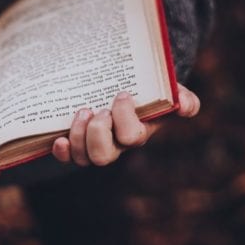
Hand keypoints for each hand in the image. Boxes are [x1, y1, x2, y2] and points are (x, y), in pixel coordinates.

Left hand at [51, 84, 200, 166]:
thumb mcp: (169, 89)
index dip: (124, 118)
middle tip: (98, 111)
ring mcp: (95, 146)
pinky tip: (59, 139)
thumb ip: (183, 97)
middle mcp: (116, 145)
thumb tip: (185, 106)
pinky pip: (67, 157)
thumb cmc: (148, 90)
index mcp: (137, 132)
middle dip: (97, 133)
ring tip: (82, 111)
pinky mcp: (77, 142)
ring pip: (83, 158)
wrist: (127, 86)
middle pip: (103, 156)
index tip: (122, 94)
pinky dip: (62, 151)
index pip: (131, 137)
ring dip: (78, 136)